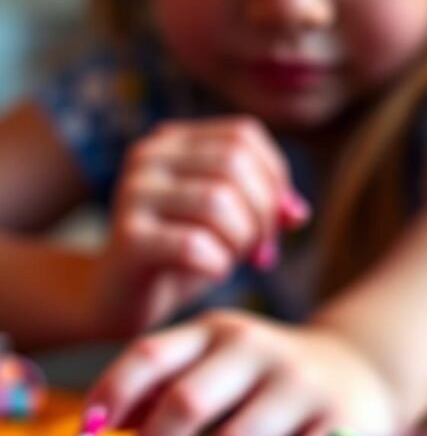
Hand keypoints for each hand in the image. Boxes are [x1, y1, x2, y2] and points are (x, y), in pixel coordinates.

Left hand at [87, 309, 396, 435]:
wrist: (366, 368)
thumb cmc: (271, 375)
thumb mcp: (221, 360)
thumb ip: (167, 384)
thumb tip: (102, 427)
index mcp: (217, 330)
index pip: (151, 355)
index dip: (112, 396)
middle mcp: (257, 349)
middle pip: (187, 402)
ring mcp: (301, 388)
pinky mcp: (339, 429)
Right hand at [92, 118, 310, 335]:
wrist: (118, 300)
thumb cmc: (177, 260)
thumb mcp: (226, 229)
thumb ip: (262, 210)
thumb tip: (299, 213)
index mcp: (173, 142)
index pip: (244, 135)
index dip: (276, 180)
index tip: (279, 225)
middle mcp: (148, 156)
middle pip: (235, 164)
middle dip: (263, 214)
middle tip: (263, 254)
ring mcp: (133, 194)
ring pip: (219, 202)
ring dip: (242, 240)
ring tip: (234, 262)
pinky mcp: (129, 239)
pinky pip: (195, 245)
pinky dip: (218, 264)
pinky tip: (214, 274)